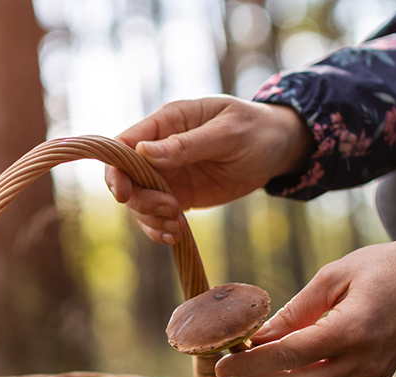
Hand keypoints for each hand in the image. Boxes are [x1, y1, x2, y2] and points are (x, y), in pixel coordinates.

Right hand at [105, 96, 311, 243]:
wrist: (278, 150)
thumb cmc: (256, 131)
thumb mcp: (228, 134)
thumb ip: (187, 144)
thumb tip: (143, 152)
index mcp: (168, 121)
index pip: (124, 144)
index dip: (117, 170)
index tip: (125, 195)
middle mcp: (159, 148)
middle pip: (126, 178)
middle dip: (140, 200)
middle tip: (170, 210)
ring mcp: (167, 174)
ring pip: (138, 202)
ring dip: (152, 219)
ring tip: (179, 226)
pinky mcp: (177, 195)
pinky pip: (155, 216)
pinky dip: (160, 229)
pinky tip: (177, 236)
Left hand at [214, 237, 395, 376]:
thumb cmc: (390, 265)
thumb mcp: (334, 275)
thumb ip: (295, 310)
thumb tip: (259, 337)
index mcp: (352, 330)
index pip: (287, 357)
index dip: (249, 363)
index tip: (221, 363)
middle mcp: (364, 361)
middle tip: (231, 366)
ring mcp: (373, 374)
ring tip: (251, 367)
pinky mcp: (378, 376)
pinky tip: (283, 367)